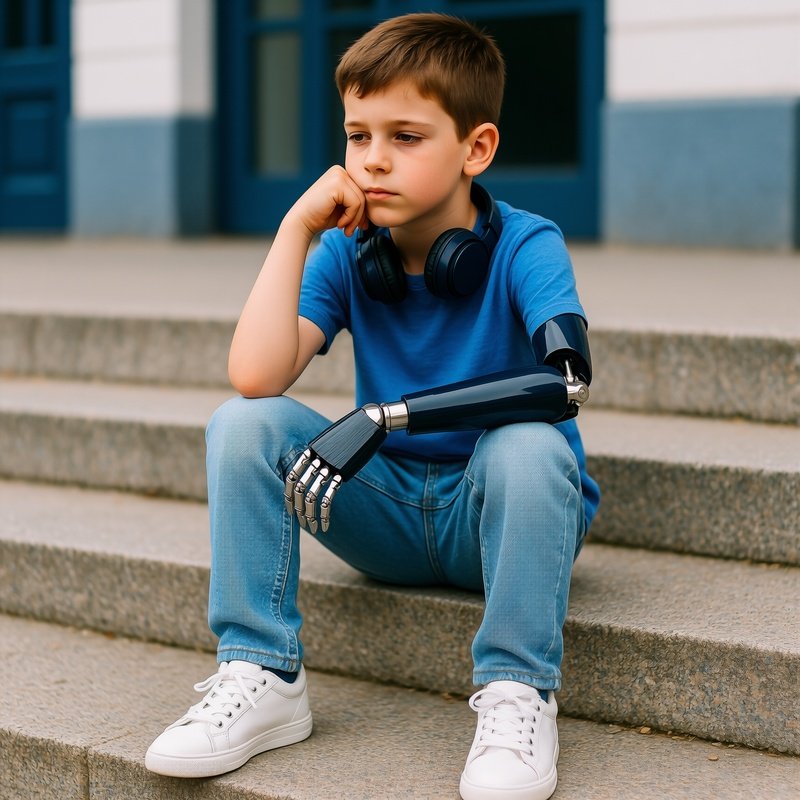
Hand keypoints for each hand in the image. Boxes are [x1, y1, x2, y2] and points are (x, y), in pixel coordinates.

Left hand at [284, 408, 386, 532]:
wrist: (369, 422)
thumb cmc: (351, 431)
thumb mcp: (331, 441)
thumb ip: (321, 454)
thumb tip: (316, 467)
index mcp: (311, 450)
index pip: (292, 476)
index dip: (288, 495)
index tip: (289, 509)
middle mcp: (317, 458)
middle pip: (299, 488)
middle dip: (297, 508)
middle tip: (300, 523)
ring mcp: (330, 466)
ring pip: (311, 495)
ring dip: (310, 515)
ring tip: (312, 528)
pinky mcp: (343, 473)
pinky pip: (328, 497)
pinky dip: (325, 514)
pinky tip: (325, 524)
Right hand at [286, 166, 368, 238]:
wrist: (302, 222)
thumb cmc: (322, 217)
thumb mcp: (344, 208)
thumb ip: (357, 204)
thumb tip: (377, 206)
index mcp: (341, 175)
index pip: (362, 192)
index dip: (362, 212)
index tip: (358, 227)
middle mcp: (340, 171)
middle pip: (363, 195)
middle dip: (360, 216)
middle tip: (351, 231)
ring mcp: (338, 175)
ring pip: (361, 200)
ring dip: (355, 219)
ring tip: (346, 229)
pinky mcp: (337, 183)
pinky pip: (355, 203)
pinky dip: (350, 217)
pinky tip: (340, 223)